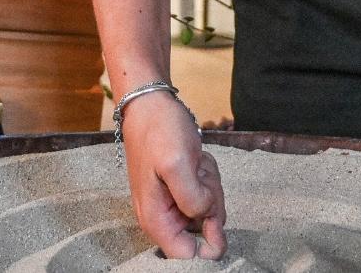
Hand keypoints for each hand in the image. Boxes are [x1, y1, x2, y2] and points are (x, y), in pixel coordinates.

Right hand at [120, 92, 226, 258]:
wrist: (150, 104)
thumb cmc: (158, 131)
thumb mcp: (176, 163)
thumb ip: (192, 198)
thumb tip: (205, 220)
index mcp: (156, 219)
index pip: (188, 256)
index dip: (208, 240)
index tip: (211, 208)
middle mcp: (164, 217)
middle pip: (204, 232)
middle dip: (210, 200)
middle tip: (198, 172)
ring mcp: (173, 203)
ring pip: (209, 211)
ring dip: (209, 183)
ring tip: (194, 161)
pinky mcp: (182, 190)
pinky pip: (207, 193)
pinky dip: (207, 176)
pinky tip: (195, 159)